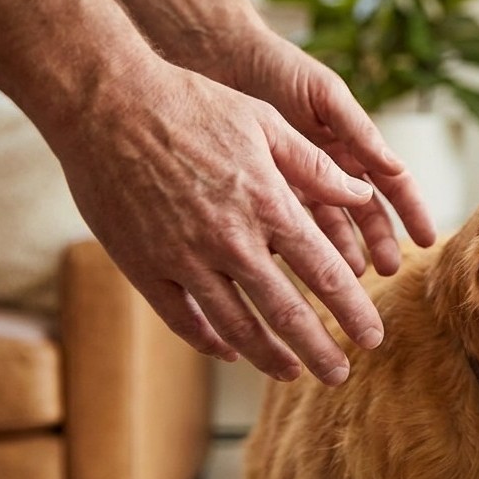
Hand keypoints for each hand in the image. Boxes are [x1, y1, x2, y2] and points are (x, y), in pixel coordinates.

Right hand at [54, 58, 391, 384]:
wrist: (106, 103)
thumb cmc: (193, 104)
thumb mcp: (266, 124)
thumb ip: (316, 167)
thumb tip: (363, 194)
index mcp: (269, 205)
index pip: (326, 273)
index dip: (353, 311)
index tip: (373, 337)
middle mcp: (231, 240)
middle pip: (286, 312)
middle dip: (319, 350)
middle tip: (342, 375)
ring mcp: (184, 258)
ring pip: (235, 327)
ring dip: (269, 356)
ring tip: (294, 373)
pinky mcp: (143, 267)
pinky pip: (182, 319)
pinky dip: (210, 342)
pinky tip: (231, 352)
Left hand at [215, 29, 437, 273]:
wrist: (220, 58)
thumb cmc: (279, 68)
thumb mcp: (325, 95)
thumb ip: (358, 130)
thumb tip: (395, 166)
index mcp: (353, 143)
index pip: (392, 183)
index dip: (411, 211)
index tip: (425, 239)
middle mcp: (331, 166)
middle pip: (364, 212)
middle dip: (379, 240)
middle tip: (388, 269)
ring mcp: (300, 180)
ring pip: (329, 224)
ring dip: (343, 250)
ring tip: (350, 274)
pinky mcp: (266, 189)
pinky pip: (287, 222)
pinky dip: (297, 243)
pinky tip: (303, 262)